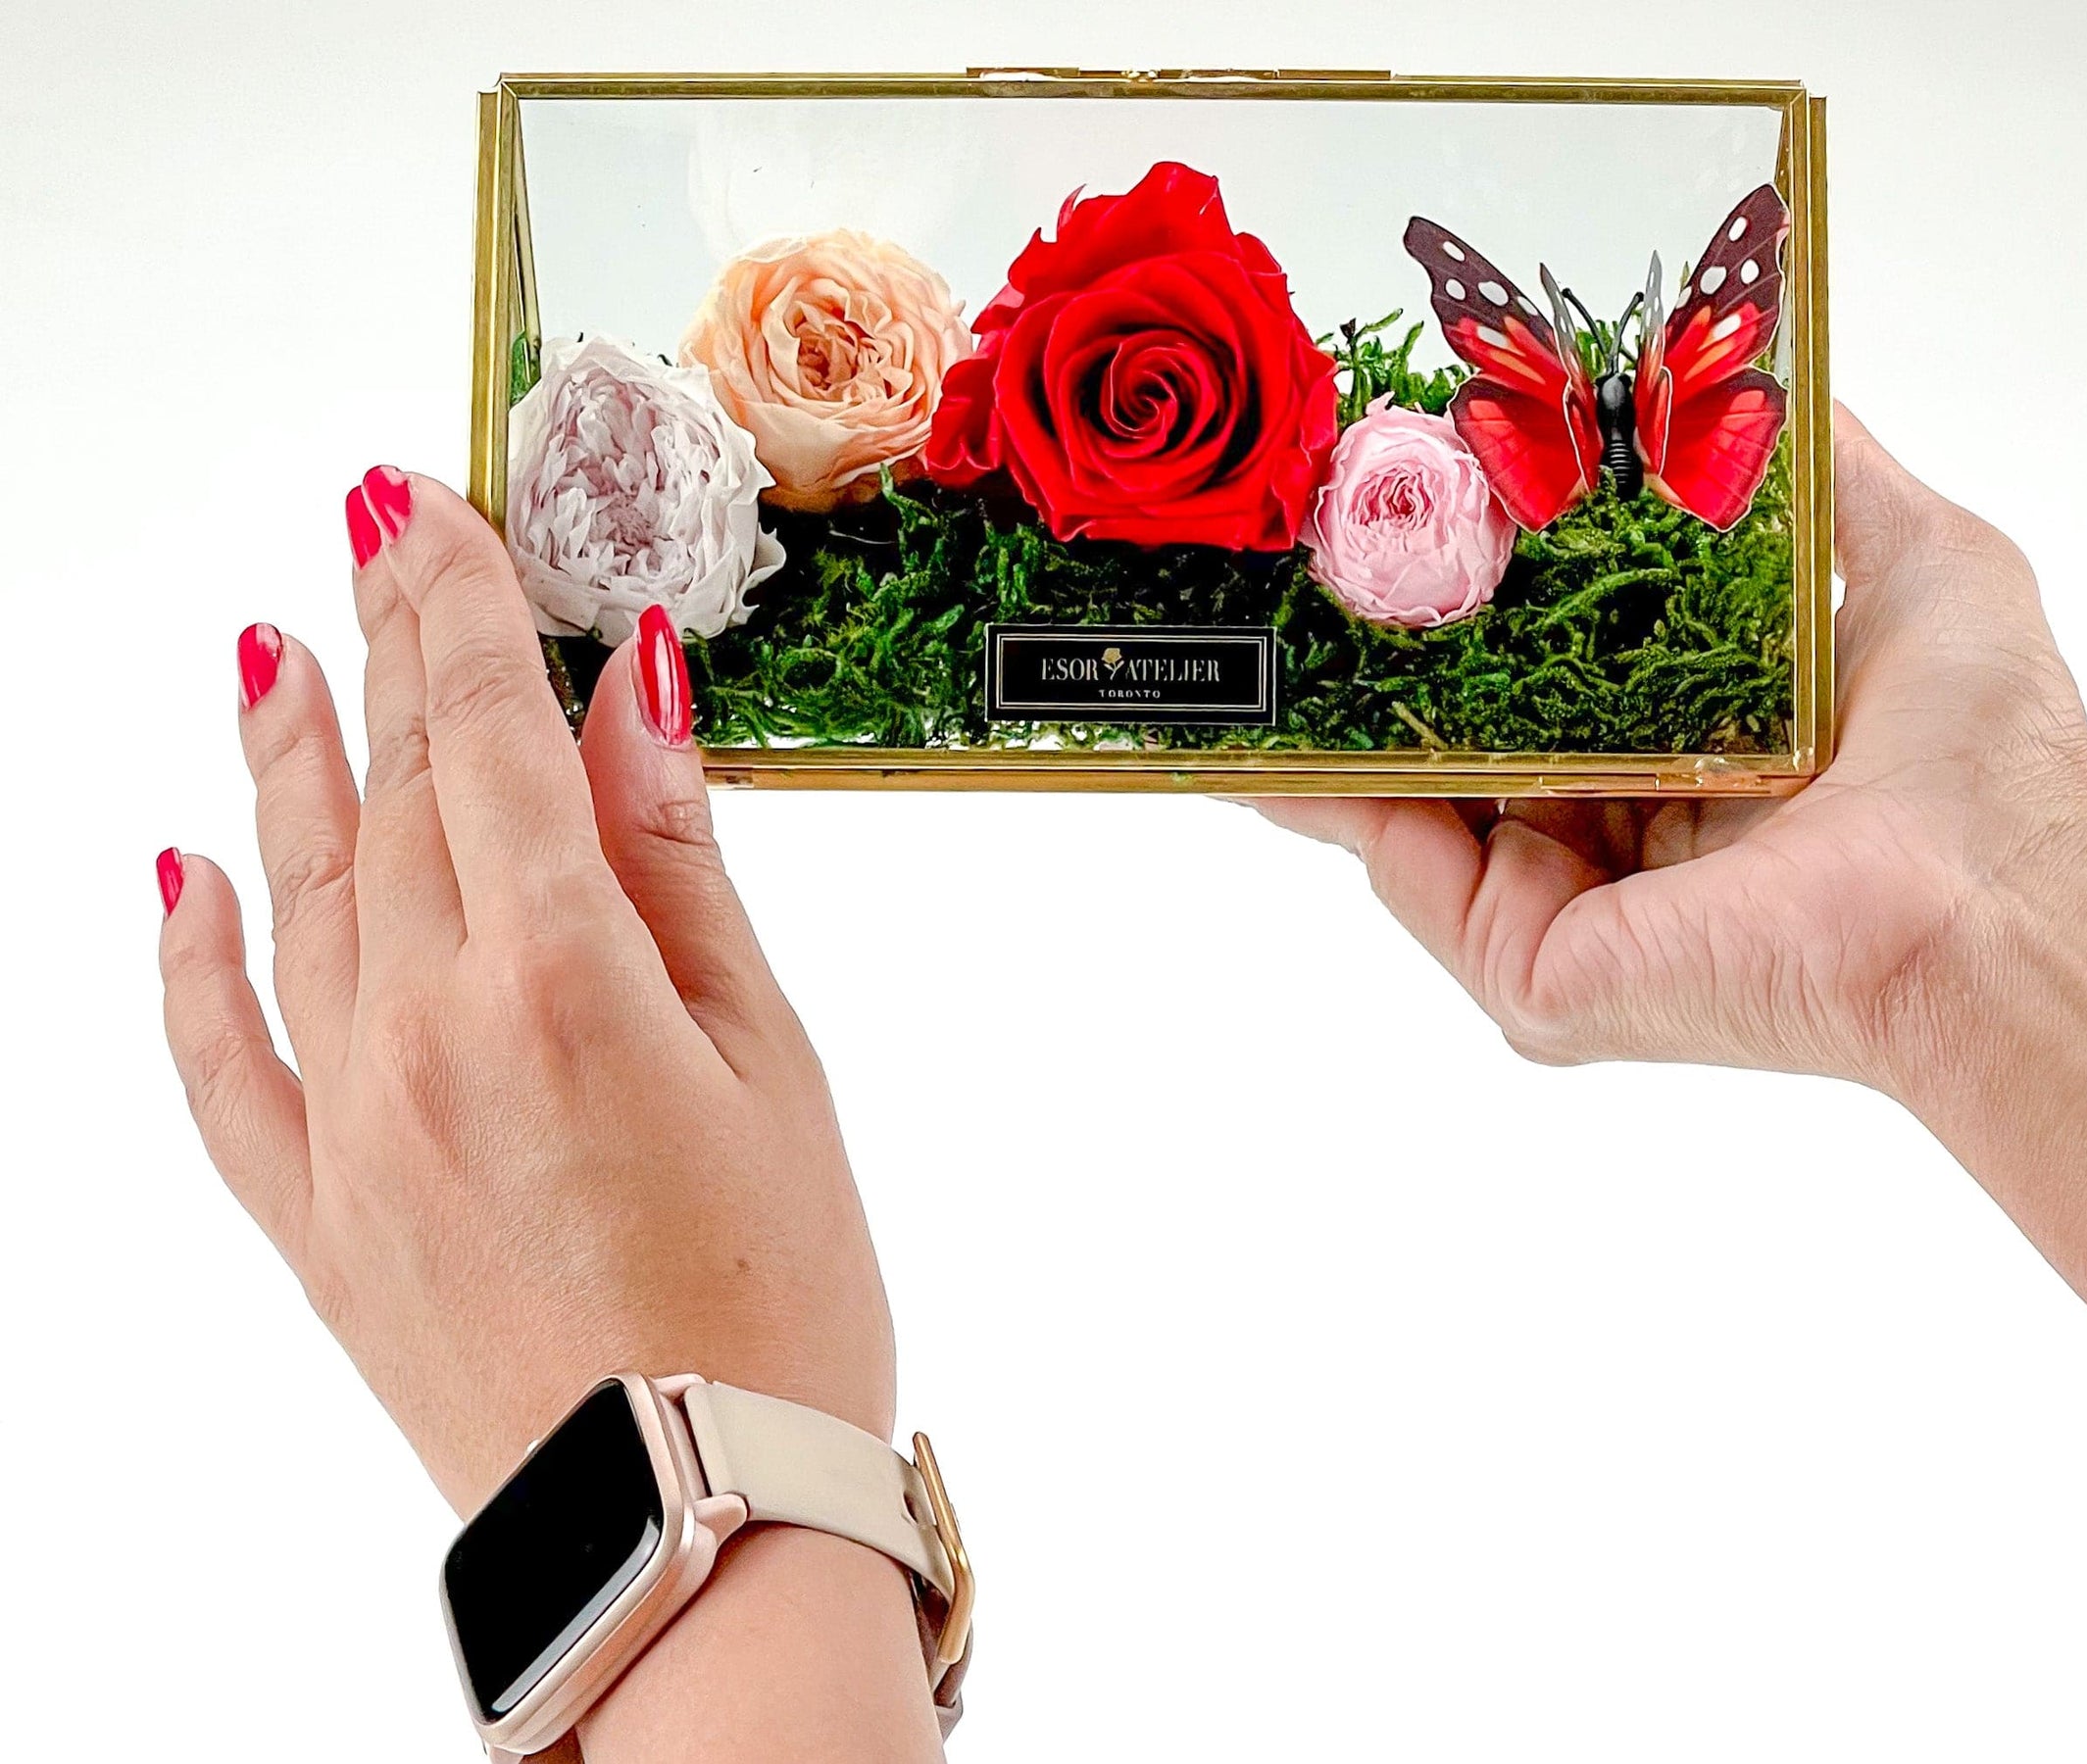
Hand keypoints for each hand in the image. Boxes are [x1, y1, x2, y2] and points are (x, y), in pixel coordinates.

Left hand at [155, 468, 888, 1508]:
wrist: (690, 1526)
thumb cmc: (769, 1311)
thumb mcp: (772, 1064)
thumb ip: (678, 869)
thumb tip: (633, 700)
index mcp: (561, 980)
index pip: (488, 732)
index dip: (457, 602)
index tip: (431, 507)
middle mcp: (425, 1033)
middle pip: (398, 791)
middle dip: (391, 647)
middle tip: (377, 536)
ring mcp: (350, 1127)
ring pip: (295, 893)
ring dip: (288, 760)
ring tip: (274, 654)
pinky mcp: (312, 1215)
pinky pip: (215, 1061)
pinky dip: (184, 959)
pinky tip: (175, 873)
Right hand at [1256, 408, 2086, 1562]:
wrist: (1999, 907)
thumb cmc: (1988, 755)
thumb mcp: (1915, 561)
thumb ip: (1821, 474)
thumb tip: (1753, 367)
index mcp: (1692, 765)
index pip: (1551, 685)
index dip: (1478, 603)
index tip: (1402, 515)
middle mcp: (1620, 844)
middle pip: (1465, 747)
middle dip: (1377, 660)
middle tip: (1286, 561)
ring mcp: (1569, 915)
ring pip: (1413, 811)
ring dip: (1325, 725)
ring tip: (1240, 623)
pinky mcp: (1536, 973)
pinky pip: (1410, 876)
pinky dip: (1334, 805)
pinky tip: (1270, 729)